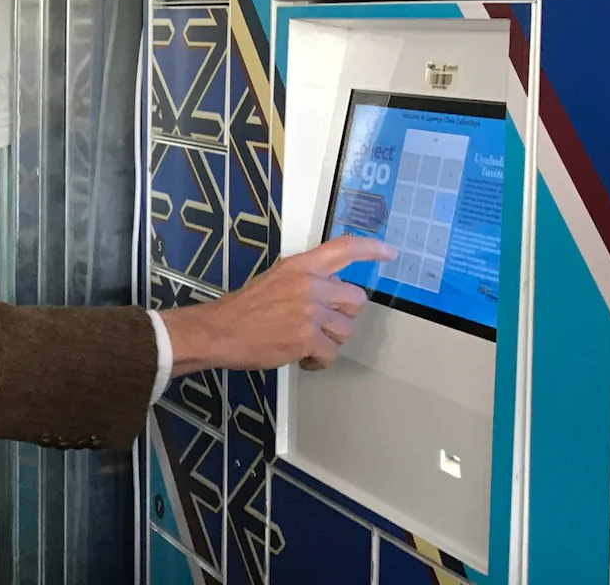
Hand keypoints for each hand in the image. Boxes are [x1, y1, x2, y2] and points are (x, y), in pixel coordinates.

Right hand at [160, 235, 395, 373]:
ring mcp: (309, 311)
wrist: (219, 331)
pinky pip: (332, 353)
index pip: (344, 248)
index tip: (390, 252)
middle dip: (343, 316)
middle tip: (321, 324)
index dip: (371, 249)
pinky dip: (319, 360)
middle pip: (356, 299)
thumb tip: (330, 291)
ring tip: (305, 342)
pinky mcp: (307, 338)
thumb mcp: (275, 279)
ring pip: (346, 329)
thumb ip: (304, 280)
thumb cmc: (244, 309)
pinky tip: (302, 357)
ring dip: (330, 341)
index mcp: (301, 266)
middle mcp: (309, 284)